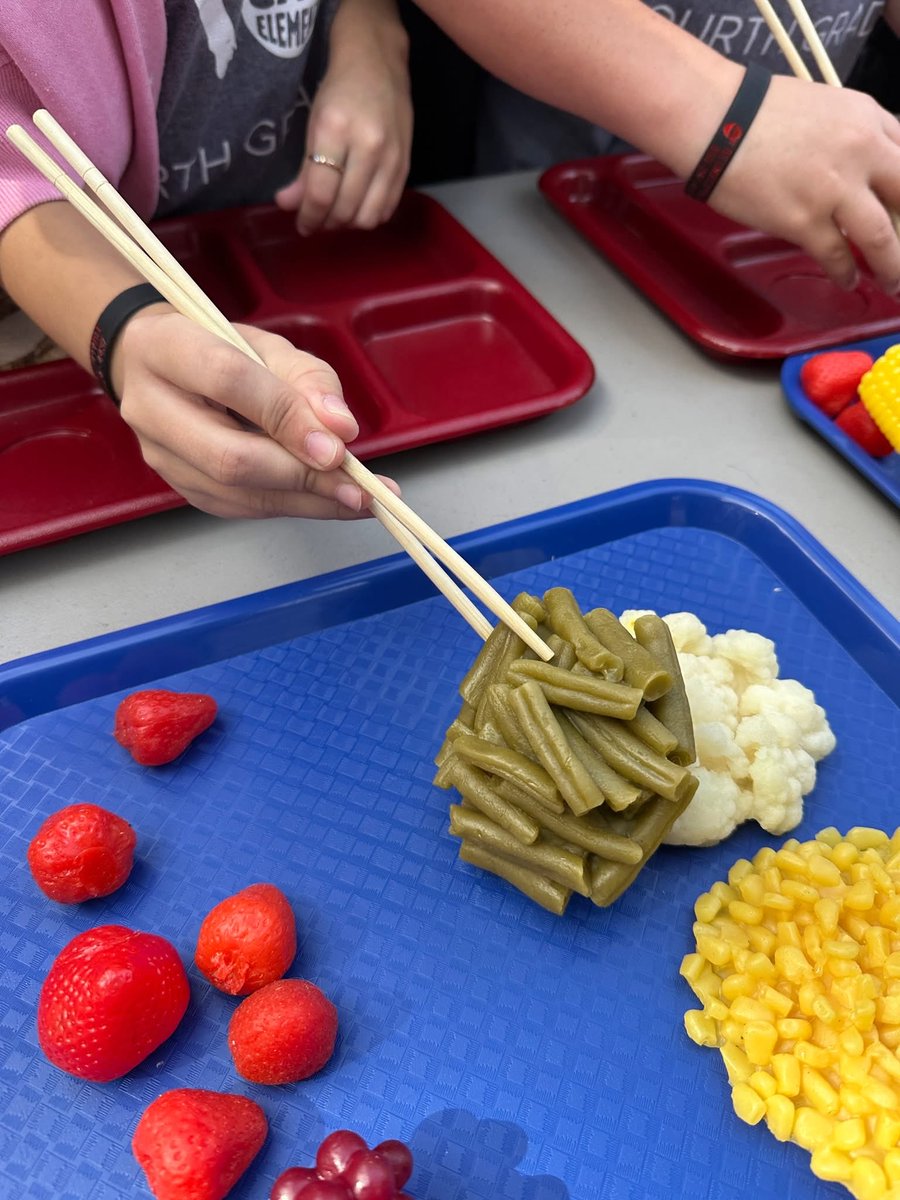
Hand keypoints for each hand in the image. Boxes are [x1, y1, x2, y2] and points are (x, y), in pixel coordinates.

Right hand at [113, 309, 398, 518]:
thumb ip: (307, 380)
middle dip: (302, 477)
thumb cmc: (218, 350)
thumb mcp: (267, 345)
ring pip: (237, 493)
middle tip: (358, 488)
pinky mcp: (180, 486)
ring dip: (306, 502)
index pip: (228, 380)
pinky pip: (241, 507)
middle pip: (229, 456)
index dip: (286, 417)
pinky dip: (291, 506)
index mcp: (167, 349)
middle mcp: (151, 408)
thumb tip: (340, 430)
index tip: (337, 447)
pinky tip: (329, 501)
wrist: (157, 370)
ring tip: (359, 501)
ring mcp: (161, 456)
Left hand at [274, 14, 411, 234]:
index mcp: (336, 129)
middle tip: (317, 219)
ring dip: (349, 223)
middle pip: (345, 208)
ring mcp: (392, 156)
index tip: (302, 225)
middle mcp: (368, 145)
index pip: (322, 191)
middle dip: (326, 222)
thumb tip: (287, 205)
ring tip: (337, 214)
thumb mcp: (314, 123)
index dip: (309, 216)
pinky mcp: (406, 164)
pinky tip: (358, 206)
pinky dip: (370, 216)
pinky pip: (388, 207)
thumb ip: (303, 169)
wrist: (378, 60)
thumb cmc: (340, 89)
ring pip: (368, 215)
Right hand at [711, 75, 899, 292]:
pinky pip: (837, 256)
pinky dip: (846, 273)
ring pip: (882, 236)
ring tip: (892, 281)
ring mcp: (834, 189)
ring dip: (892, 265)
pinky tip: (849, 280)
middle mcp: (861, 152)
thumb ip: (851, 134)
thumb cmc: (757, 111)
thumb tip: (861, 170)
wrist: (717, 120)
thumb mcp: (823, 106)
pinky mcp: (804, 221)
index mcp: (867, 118)